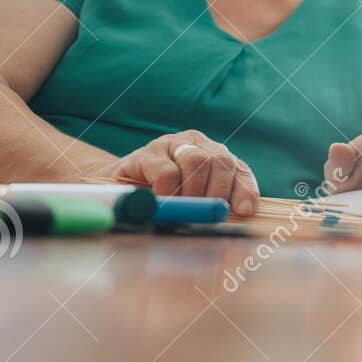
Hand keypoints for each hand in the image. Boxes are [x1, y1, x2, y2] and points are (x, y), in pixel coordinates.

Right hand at [98, 130, 259, 215]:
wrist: (117, 189)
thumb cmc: (161, 197)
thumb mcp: (193, 200)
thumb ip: (213, 203)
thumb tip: (237, 218)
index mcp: (213, 154)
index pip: (239, 168)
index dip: (244, 190)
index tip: (244, 211)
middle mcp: (196, 144)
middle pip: (220, 161)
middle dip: (218, 192)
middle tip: (208, 214)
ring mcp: (170, 145)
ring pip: (196, 162)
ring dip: (194, 192)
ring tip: (184, 209)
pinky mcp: (145, 154)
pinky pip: (166, 172)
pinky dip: (169, 192)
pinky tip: (164, 203)